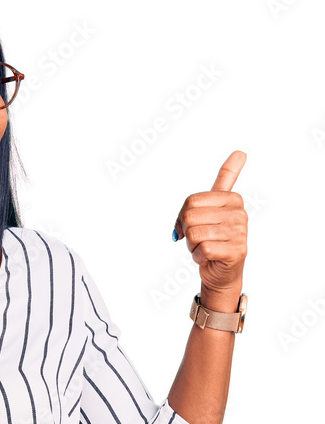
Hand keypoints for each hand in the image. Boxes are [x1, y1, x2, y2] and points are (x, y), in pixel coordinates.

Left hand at [172, 150, 247, 293]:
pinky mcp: (236, 250)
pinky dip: (199, 258)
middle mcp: (239, 212)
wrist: (221, 272)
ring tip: (206, 248)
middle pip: (190, 217)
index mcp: (232, 198)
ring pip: (194, 234)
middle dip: (188, 233)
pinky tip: (210, 258)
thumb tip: (241, 152)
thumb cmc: (213, 239)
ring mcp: (240, 232)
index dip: (182, 218)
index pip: (190, 202)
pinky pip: (202, 250)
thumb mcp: (214, 207)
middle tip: (202, 240)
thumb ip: (225, 179)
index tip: (194, 225)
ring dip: (193, 247)